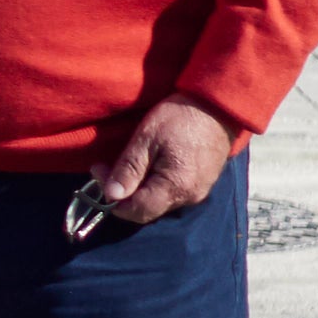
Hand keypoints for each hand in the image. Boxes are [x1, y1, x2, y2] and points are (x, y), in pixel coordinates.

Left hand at [90, 93, 236, 223]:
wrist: (218, 106)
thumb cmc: (180, 118)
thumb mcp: (146, 139)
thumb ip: (129, 169)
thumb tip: (111, 196)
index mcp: (175, 188)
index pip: (136, 211)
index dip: (112, 198)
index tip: (99, 171)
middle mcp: (189, 197)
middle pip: (146, 208)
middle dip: (122, 192)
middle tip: (106, 165)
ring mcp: (198, 192)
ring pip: (157, 201)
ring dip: (136, 187)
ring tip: (125, 163)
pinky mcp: (201, 183)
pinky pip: (170, 193)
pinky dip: (152, 183)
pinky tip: (146, 164)